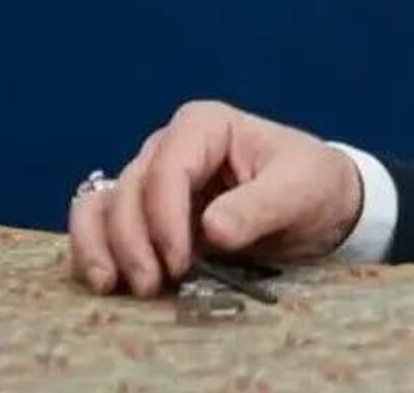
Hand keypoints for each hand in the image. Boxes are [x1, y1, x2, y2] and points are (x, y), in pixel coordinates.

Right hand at [66, 101, 362, 296]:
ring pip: (102, 206)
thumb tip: (211, 229)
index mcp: (205, 126)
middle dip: (132, 242)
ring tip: (116, 287)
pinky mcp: (145, 212)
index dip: (164, 219)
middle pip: (129, 190)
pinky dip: (94, 250)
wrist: (319, 206)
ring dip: (101, 247)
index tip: (180, 263)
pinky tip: (106, 281)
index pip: (167, 169)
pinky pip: (100, 224)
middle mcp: (169, 146)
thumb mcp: (299, 193)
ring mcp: (152, 178)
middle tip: (153, 286)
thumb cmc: (311, 185)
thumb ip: (258, 208)